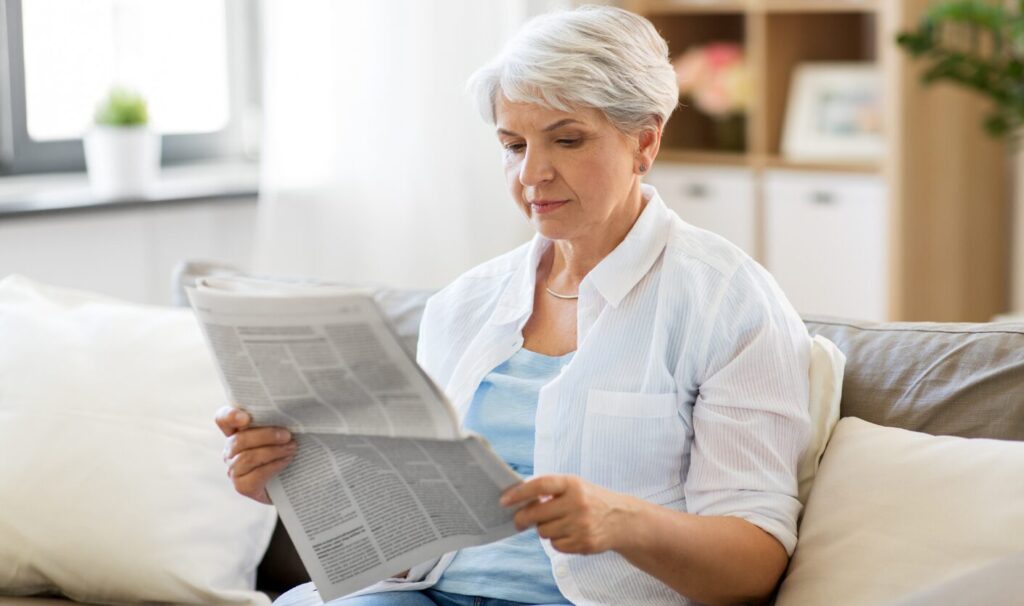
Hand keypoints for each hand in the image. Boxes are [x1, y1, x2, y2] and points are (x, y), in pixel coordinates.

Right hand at [215, 406, 296, 504]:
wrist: (292, 480)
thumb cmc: (286, 448)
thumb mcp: (281, 431)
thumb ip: (278, 421)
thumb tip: (290, 411)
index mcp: (237, 431)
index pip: (223, 419)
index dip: (231, 416)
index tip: (246, 418)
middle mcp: (231, 449)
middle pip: (239, 439)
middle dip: (266, 436)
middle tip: (288, 436)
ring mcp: (234, 469)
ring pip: (247, 457)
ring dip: (273, 452)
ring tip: (292, 448)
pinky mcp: (242, 486)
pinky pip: (255, 475)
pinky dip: (274, 466)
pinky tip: (286, 461)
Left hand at [499, 474, 639, 554]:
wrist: (622, 520)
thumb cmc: (591, 499)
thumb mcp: (575, 486)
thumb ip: (551, 490)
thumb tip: (518, 497)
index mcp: (573, 484)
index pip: (540, 485)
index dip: (519, 493)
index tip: (504, 500)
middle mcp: (577, 503)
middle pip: (536, 514)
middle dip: (522, 519)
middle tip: (518, 521)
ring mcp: (581, 525)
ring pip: (544, 532)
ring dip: (545, 529)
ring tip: (558, 523)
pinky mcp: (584, 543)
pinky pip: (556, 545)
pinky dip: (557, 541)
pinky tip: (569, 533)